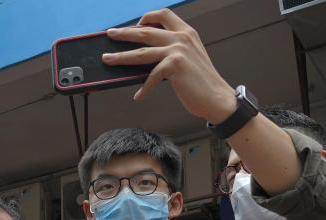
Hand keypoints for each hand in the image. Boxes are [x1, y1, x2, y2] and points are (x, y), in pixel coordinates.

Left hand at [104, 8, 236, 123]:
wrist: (217, 98)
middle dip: (125, 33)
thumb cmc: (202, 82)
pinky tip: (139, 96)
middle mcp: (182, 37)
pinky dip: (144, 88)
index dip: (147, 17)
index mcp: (187, 32)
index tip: (135, 24)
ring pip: (141, 52)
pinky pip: (151, 76)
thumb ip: (173, 51)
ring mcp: (178, 50)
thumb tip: (145, 56)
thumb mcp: (189, 59)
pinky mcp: (174, 65)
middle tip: (110, 34)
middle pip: (145, 31)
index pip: (163, 15)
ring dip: (121, 56)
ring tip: (108, 59)